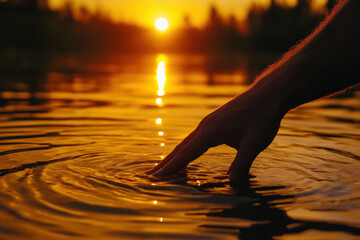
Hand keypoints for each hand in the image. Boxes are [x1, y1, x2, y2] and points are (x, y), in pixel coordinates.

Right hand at [146, 87, 284, 180]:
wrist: (267, 94)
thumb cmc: (262, 117)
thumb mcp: (254, 144)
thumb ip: (241, 165)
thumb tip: (233, 184)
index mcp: (211, 132)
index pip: (186, 154)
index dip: (171, 168)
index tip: (156, 177)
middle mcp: (205, 126)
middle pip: (180, 148)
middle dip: (166, 163)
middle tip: (151, 176)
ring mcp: (208, 123)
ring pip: (186, 143)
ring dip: (174, 157)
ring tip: (164, 169)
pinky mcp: (214, 122)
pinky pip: (194, 138)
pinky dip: (186, 150)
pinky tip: (187, 155)